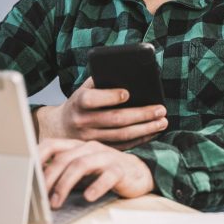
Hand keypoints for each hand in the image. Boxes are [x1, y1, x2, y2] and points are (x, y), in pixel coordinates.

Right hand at [34, 78, 166, 149]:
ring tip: (162, 121)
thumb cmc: (80, 102)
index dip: (109, 96)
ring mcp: (91, 138)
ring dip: (145, 129)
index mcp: (78, 102)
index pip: (92, 99)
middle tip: (160, 109)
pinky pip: (123, 146)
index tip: (128, 93)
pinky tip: (153, 132)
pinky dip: (140, 139)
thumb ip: (102, 81)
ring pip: (122, 135)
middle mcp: (83, 121)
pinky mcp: (99, 149)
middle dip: (141, 114)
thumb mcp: (85, 88)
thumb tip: (130, 74)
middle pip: (115, 119)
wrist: (61, 127)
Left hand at [39, 138, 154, 208]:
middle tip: (39, 195)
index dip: (37, 156)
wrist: (138, 173)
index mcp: (77, 146)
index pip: (52, 144)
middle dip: (48, 178)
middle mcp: (90, 148)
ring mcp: (105, 156)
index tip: (24, 170)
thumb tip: (35, 183)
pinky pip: (106, 176)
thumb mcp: (81, 170)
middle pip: (64, 158)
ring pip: (81, 165)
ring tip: (56, 202)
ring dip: (65, 185)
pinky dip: (95, 187)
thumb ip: (62, 172)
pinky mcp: (120, 170)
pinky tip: (87, 197)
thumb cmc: (105, 172)